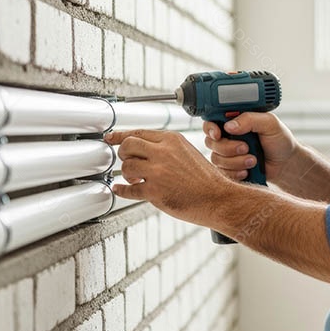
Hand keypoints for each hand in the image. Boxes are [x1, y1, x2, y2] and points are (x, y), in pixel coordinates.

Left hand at [104, 129, 234, 226]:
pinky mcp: (154, 191)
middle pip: (128, 146)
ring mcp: (157, 172)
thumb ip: (166, 148)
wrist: (218, 198)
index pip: (139, 132)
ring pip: (127, 167)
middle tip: (128, 161)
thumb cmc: (206, 179)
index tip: (111, 138)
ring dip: (127, 174)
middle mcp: (163, 152)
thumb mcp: (188, 152)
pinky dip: (122, 190)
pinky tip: (121, 189)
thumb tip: (143, 149)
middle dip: (124, 154)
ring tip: (135, 179)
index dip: (121, 135)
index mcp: (172, 140)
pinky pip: (129, 190)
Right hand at [202, 112, 298, 181]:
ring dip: (235, 161)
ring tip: (253, 160)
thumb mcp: (270, 123)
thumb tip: (229, 126)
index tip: (218, 134)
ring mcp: (228, 154)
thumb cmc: (280, 140)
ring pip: (216, 159)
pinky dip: (235, 173)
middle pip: (211, 142)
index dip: (211, 129)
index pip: (211, 122)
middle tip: (246, 147)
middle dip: (228, 147)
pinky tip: (247, 170)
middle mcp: (227, 137)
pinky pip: (222, 173)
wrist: (286, 164)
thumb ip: (250, 119)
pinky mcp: (230, 169)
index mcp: (235, 121)